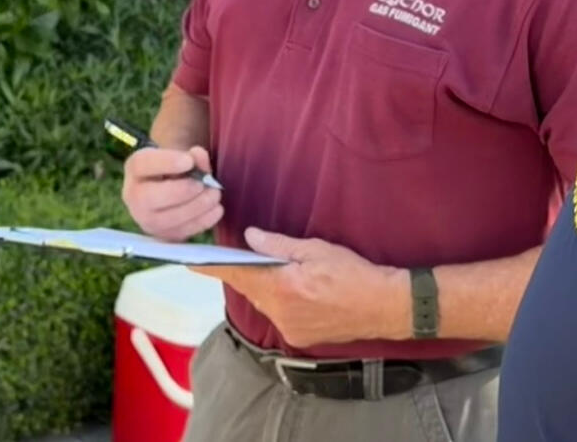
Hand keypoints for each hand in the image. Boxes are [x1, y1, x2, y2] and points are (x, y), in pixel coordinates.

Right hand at [121, 145, 222, 241]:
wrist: (172, 188)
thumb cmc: (176, 168)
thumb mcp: (182, 155)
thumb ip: (193, 156)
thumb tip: (198, 156)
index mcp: (135, 168)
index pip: (142, 164)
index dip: (166, 163)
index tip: (189, 161)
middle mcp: (133, 196)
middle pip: (149, 197)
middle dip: (181, 191)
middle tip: (202, 184)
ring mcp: (146, 220)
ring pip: (165, 220)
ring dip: (195, 207)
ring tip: (214, 194)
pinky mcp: (163, 236)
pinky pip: (180, 233)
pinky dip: (202, 222)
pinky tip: (216, 209)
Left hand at [195, 228, 408, 348]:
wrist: (385, 307)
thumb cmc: (354, 273)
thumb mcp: (316, 249)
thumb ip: (280, 245)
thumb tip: (251, 238)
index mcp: (283, 287)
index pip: (238, 274)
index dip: (213, 267)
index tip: (191, 261)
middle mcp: (281, 312)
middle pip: (250, 289)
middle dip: (242, 273)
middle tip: (232, 257)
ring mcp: (290, 329)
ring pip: (264, 303)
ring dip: (262, 287)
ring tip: (269, 270)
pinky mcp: (300, 337)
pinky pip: (278, 316)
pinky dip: (278, 301)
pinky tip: (291, 290)